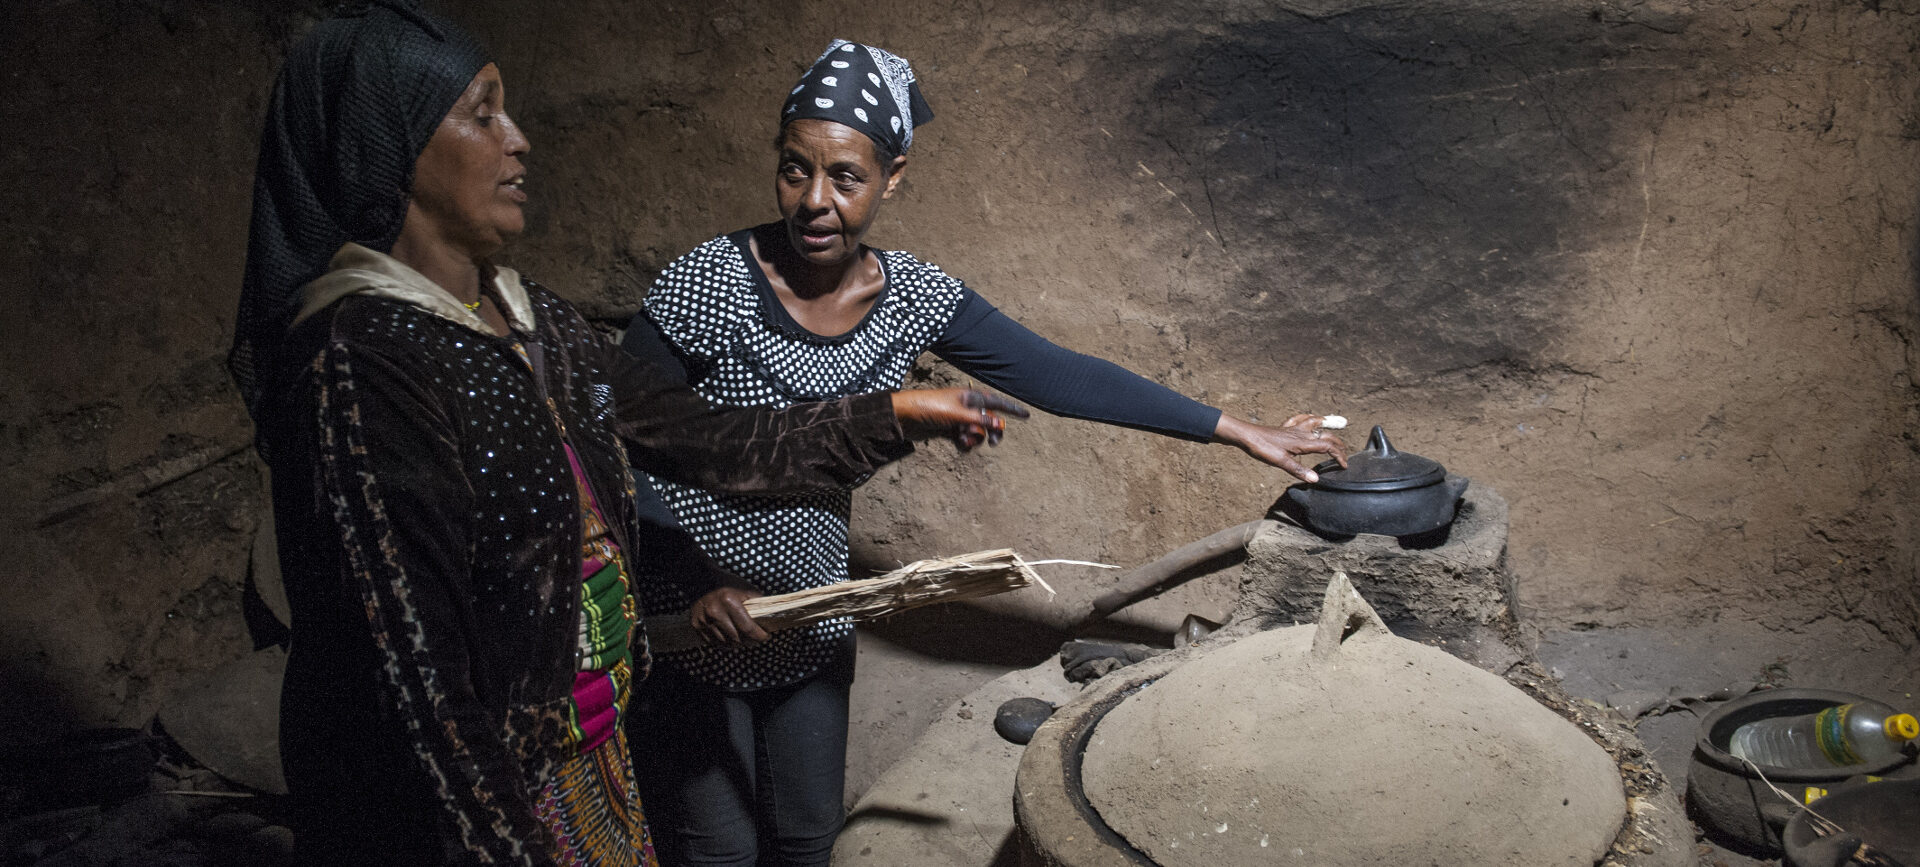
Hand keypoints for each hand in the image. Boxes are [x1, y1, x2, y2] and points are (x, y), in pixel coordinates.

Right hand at [688, 587, 769, 646]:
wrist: (701, 579)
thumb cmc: (727, 583)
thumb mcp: (745, 588)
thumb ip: (757, 603)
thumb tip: (771, 617)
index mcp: (729, 602)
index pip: (748, 628)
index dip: (760, 636)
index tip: (766, 636)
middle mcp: (715, 612)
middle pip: (737, 639)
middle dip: (751, 642)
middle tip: (757, 639)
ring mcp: (704, 621)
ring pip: (726, 643)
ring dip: (738, 644)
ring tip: (745, 639)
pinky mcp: (696, 626)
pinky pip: (714, 642)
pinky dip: (725, 643)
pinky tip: (732, 639)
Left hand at [890, 388, 1028, 450]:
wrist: (903, 417)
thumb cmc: (929, 408)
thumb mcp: (956, 415)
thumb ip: (979, 421)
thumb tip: (1000, 426)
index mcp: (970, 397)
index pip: (996, 402)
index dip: (1012, 409)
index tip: (1027, 416)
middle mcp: (966, 407)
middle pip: (989, 420)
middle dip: (991, 432)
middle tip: (993, 444)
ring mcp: (957, 419)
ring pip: (977, 432)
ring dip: (975, 438)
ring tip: (963, 439)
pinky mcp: (949, 430)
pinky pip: (965, 439)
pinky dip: (965, 443)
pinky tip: (958, 444)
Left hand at [1214, 413, 1348, 482]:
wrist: (1246, 436)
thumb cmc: (1262, 448)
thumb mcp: (1281, 462)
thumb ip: (1299, 471)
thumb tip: (1316, 479)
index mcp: (1303, 442)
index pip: (1328, 447)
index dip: (1339, 456)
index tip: (1345, 465)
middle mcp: (1301, 433)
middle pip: (1326, 435)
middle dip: (1338, 443)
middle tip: (1344, 451)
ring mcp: (1293, 429)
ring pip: (1314, 422)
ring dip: (1326, 424)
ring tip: (1335, 424)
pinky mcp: (1284, 428)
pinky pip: (1299, 419)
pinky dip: (1307, 418)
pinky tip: (1308, 419)